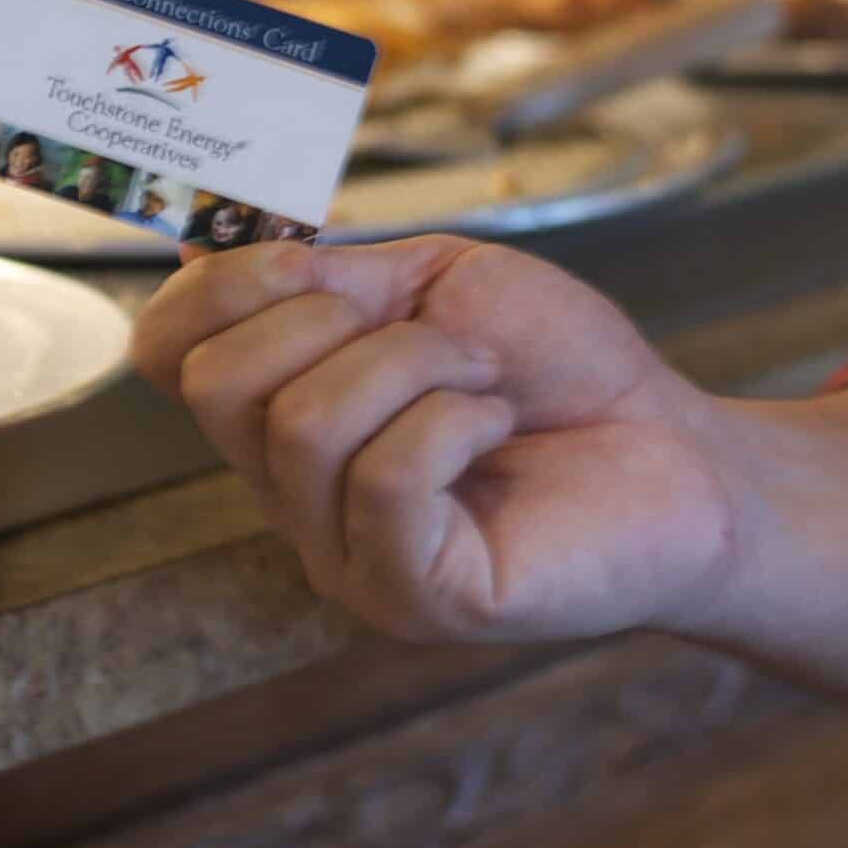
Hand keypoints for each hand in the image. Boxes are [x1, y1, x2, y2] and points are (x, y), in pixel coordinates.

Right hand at [132, 236, 733, 643]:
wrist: (681, 453)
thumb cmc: (563, 371)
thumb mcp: (434, 286)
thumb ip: (323, 278)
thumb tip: (198, 252)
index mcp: (283, 420)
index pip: (166, 356)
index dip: (214, 286)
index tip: (311, 261)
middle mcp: (294, 500)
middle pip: (217, 384)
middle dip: (329, 319)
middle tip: (433, 334)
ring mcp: (346, 556)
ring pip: (304, 423)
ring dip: (416, 364)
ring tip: (485, 381)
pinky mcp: (413, 595)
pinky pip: (385, 477)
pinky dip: (453, 420)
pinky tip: (498, 428)